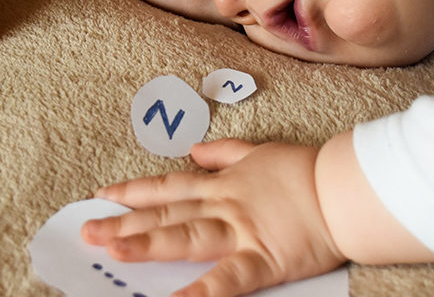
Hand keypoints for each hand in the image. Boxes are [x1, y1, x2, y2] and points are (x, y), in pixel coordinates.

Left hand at [81, 138, 345, 296]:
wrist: (346, 189)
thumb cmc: (308, 170)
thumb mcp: (260, 150)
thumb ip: (224, 152)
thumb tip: (194, 151)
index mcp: (223, 183)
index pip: (168, 187)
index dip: (134, 191)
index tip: (103, 196)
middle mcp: (224, 206)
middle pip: (166, 214)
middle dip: (125, 222)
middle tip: (87, 231)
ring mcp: (240, 232)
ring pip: (186, 238)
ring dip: (148, 244)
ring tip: (114, 252)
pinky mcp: (263, 260)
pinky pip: (227, 279)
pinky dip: (201, 292)